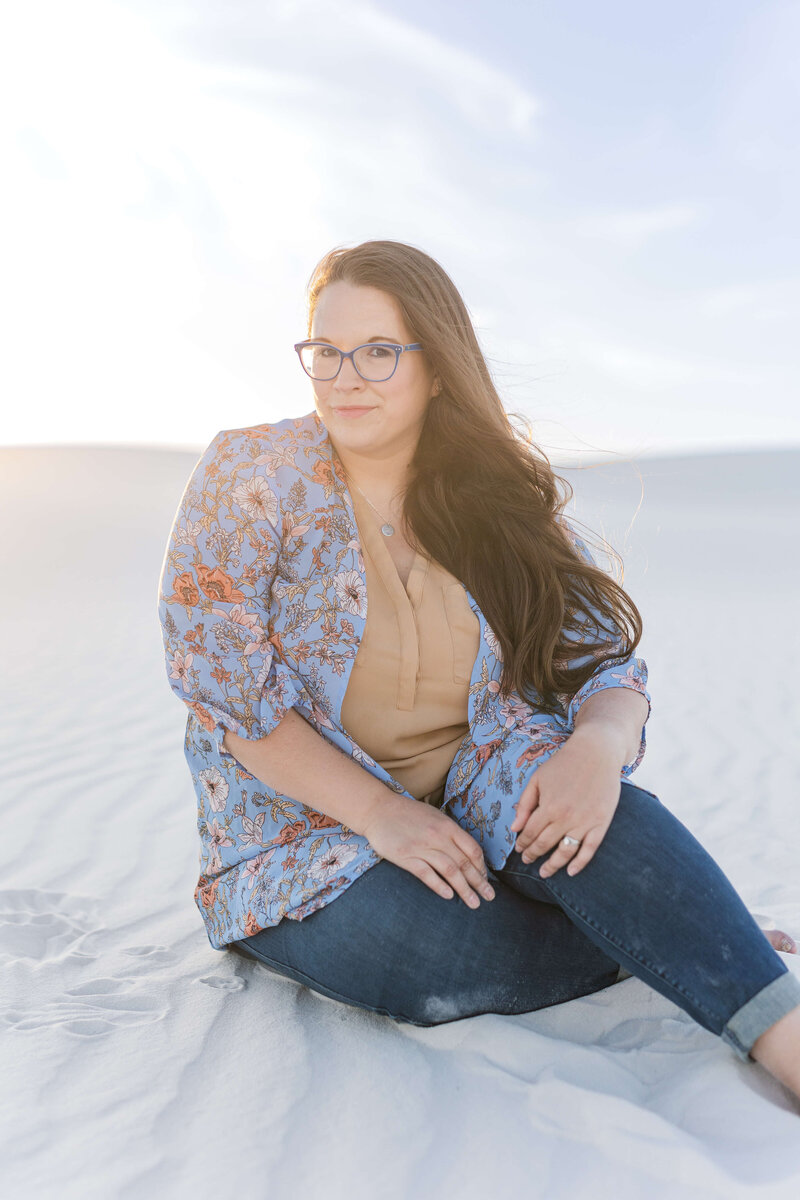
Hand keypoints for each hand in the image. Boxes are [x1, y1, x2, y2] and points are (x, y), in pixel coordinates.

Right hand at [362, 792, 495, 907]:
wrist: (379, 810)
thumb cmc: (409, 814)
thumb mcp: (435, 817)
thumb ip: (451, 833)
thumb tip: (468, 854)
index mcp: (447, 826)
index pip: (472, 849)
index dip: (481, 867)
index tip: (486, 879)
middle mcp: (437, 836)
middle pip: (464, 863)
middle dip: (479, 883)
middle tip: (489, 897)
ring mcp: (421, 847)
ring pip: (449, 871)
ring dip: (464, 889)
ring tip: (473, 903)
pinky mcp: (405, 857)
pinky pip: (426, 874)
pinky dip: (439, 886)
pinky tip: (448, 896)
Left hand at [509, 727, 622, 877]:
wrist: (597, 752)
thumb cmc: (564, 763)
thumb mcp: (538, 778)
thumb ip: (525, 804)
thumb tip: (514, 828)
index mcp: (548, 807)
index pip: (530, 833)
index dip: (522, 843)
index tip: (518, 849)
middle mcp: (566, 818)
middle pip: (544, 844)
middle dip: (533, 854)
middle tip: (527, 861)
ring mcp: (585, 823)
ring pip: (565, 852)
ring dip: (552, 865)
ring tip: (544, 873)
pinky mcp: (601, 824)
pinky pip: (589, 850)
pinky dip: (580, 864)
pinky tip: (570, 872)